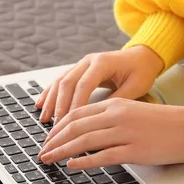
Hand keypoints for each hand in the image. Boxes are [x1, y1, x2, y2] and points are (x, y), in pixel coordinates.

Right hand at [36, 46, 163, 123]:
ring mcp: (81, 64)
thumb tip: (98, 119)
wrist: (142, 57)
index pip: (84, 85)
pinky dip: (50, 94)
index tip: (70, 123)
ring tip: (44, 119)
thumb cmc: (141, 71)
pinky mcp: (78, 70)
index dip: (75, 104)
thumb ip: (116, 101)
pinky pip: (60, 81)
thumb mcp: (135, 87)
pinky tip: (41, 105)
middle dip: (59, 106)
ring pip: (60, 82)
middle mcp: (88, 61)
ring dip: (51, 101)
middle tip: (55, 126)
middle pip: (67, 83)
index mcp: (102, 63)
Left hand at [38, 98, 183, 168]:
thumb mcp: (132, 111)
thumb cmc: (163, 122)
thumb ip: (109, 118)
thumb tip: (86, 132)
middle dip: (53, 140)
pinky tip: (72, 166)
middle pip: (75, 127)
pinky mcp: (134, 150)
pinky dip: (83, 161)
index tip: (48, 138)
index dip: (57, 127)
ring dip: (62, 151)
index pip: (76, 114)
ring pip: (84, 141)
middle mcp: (116, 116)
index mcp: (115, 104)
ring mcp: (125, 133)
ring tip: (49, 160)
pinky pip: (102, 156)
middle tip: (42, 152)